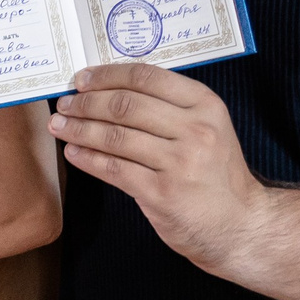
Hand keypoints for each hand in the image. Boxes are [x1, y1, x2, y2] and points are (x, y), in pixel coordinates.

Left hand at [48, 64, 269, 274]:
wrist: (240, 224)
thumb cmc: (216, 174)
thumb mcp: (208, 128)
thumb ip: (169, 107)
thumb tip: (110, 90)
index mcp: (205, 105)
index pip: (146, 77)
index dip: (107, 75)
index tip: (81, 79)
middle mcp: (195, 129)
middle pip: (125, 105)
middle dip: (86, 102)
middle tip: (64, 104)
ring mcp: (179, 162)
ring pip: (115, 136)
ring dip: (80, 129)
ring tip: (59, 126)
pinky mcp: (162, 193)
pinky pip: (114, 169)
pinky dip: (88, 159)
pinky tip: (72, 152)